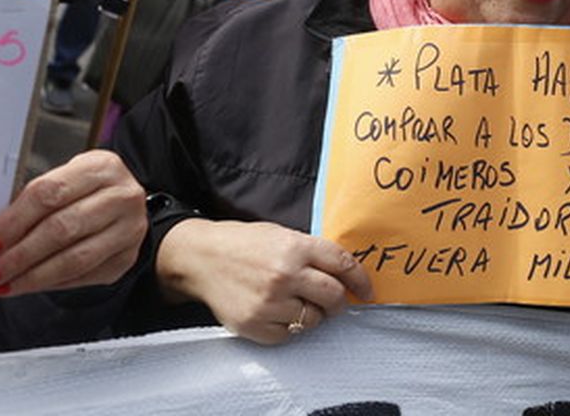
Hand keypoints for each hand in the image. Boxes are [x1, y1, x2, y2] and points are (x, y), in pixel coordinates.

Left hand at [0, 150, 146, 296]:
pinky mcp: (127, 258)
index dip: (14, 221)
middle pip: (62, 228)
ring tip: (5, 284)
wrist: (123, 203)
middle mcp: (123, 196)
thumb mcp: (64, 179)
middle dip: (20, 255)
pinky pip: (83, 277)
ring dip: (32, 276)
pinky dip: (51, 284)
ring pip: (74, 259)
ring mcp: (130, 229)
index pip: (50, 193)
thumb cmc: (85, 190)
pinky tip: (30, 284)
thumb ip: (34, 203)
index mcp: (102, 167)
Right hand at [155, 218, 373, 344]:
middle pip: (334, 296)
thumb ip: (312, 252)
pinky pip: (289, 335)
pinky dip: (290, 327)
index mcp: (295, 247)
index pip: (343, 265)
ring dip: (314, 314)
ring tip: (299, 303)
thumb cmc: (245, 244)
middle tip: (336, 302)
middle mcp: (285, 275)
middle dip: (341, 301)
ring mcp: (269, 302)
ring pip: (314, 320)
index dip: (361, 280)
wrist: (201, 258)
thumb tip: (346, 273)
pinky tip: (279, 312)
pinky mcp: (255, 325)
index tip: (368, 291)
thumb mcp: (281, 235)